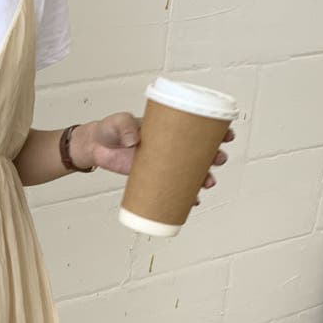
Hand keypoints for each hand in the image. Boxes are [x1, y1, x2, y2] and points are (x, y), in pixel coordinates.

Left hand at [79, 112, 235, 204]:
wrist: (95, 147)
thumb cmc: (109, 129)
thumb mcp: (117, 122)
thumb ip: (125, 127)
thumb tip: (134, 140)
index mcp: (169, 128)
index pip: (198, 127)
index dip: (216, 131)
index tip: (226, 135)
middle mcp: (170, 146)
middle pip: (200, 151)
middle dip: (214, 156)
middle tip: (217, 160)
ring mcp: (163, 162)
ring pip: (191, 171)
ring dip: (204, 178)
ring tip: (207, 183)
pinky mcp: (153, 177)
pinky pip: (173, 187)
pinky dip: (184, 195)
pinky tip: (192, 201)